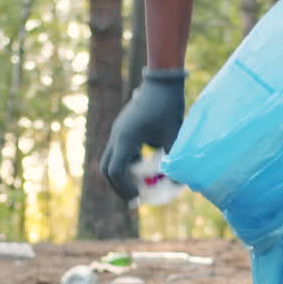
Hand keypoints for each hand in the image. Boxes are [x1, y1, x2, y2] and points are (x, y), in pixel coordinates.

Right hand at [102, 68, 185, 201]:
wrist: (161, 82)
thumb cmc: (168, 107)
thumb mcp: (174, 135)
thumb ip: (173, 160)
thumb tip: (176, 184)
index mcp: (126, 138)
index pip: (115, 170)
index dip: (124, 188)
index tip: (138, 198)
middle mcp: (117, 136)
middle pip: (106, 169)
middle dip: (118, 187)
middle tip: (134, 200)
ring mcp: (118, 132)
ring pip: (110, 161)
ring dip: (121, 177)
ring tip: (138, 190)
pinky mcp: (123, 131)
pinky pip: (119, 153)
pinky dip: (127, 165)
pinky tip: (144, 171)